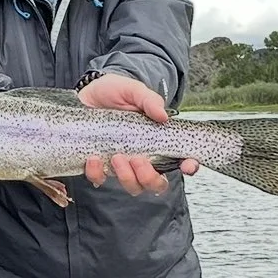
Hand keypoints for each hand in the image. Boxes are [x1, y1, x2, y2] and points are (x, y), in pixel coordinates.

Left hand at [77, 73, 198, 194]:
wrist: (88, 91)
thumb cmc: (116, 92)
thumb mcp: (133, 91)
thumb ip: (149, 100)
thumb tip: (162, 116)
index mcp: (158, 141)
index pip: (180, 160)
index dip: (189, 167)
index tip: (187, 165)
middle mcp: (143, 157)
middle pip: (155, 183)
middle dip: (150, 178)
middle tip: (139, 159)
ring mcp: (121, 163)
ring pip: (132, 186)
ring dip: (126, 177)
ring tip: (117, 157)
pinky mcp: (99, 164)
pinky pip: (100, 179)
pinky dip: (97, 173)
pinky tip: (93, 158)